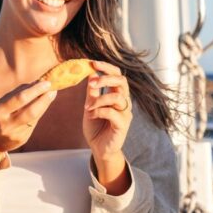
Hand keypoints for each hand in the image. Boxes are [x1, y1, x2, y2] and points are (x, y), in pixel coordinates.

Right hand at [0, 80, 57, 168]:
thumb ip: (16, 94)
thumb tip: (36, 83)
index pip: (20, 99)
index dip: (35, 90)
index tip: (46, 83)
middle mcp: (6, 125)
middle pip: (31, 111)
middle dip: (44, 99)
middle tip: (53, 89)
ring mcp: (15, 134)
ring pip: (34, 118)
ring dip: (44, 105)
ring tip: (50, 94)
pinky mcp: (22, 140)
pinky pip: (33, 124)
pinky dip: (38, 113)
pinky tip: (39, 106)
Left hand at [83, 61, 131, 185]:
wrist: (99, 148)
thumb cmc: (96, 126)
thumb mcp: (90, 106)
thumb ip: (92, 91)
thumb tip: (90, 73)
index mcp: (116, 94)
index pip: (117, 75)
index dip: (107, 67)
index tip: (93, 63)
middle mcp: (124, 102)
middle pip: (122, 82)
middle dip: (106, 78)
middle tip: (91, 82)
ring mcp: (125, 114)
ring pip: (118, 97)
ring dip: (100, 98)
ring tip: (88, 106)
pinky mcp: (122, 125)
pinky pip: (112, 113)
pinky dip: (99, 111)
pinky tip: (91, 115)